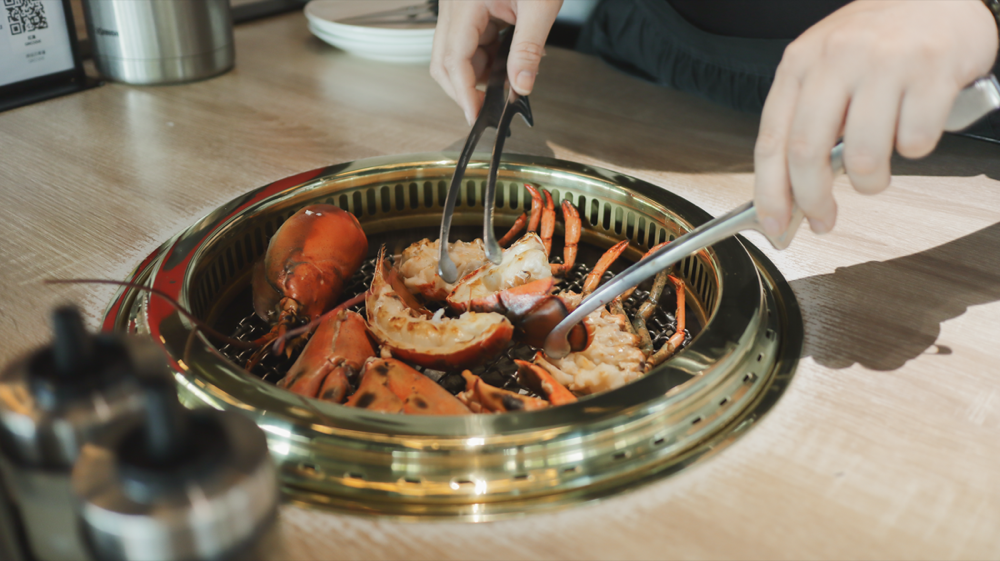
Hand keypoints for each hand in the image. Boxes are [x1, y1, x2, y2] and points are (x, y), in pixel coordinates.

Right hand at [430, 0, 562, 124]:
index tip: (476, 117)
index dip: (464, 93)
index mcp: (465, 3)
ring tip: (511, 76)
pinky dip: (487, 56)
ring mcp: (459, 6)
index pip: (454, 60)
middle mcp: (453, 5)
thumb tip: (521, 86)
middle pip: (444, 61)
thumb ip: (528, 50)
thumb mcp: (540, 6)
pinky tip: (509, 56)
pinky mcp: (469, 7)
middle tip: (489, 108)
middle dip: (465, 88)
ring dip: (479, 72)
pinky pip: (470, 40)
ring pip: (455, 53)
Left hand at [753, 0, 998, 235]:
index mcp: (800, 62)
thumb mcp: (826, 66)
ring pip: (864, 156)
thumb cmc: (879, 39)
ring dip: (869, 182)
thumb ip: (806, 119)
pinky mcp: (931, 69)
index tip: (776, 224)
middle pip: (807, 152)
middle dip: (812, 199)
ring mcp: (884, 62)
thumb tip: (792, 190)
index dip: (770, 193)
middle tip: (824, 217)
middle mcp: (836, 58)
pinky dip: (914, 150)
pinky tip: (913, 128)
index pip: (771, 140)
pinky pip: (915, 141)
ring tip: (875, 174)